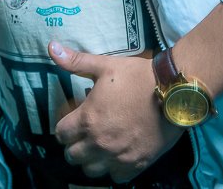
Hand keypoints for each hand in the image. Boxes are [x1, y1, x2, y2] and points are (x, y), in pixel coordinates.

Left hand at [49, 41, 181, 182]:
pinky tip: (116, 156)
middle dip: (74, 145)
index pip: (61, 134)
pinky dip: (113, 169)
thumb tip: (50, 47)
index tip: (70, 122)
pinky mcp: (137, 165)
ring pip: (91, 171)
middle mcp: (99, 142)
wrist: (172, 92)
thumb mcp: (104, 65)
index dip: (63, 127)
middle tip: (82, 134)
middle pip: (72, 156)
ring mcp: (118, 156)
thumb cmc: (135, 77)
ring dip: (91, 160)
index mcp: (88, 119)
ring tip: (97, 147)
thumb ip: (75, 61)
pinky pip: (116, 178)